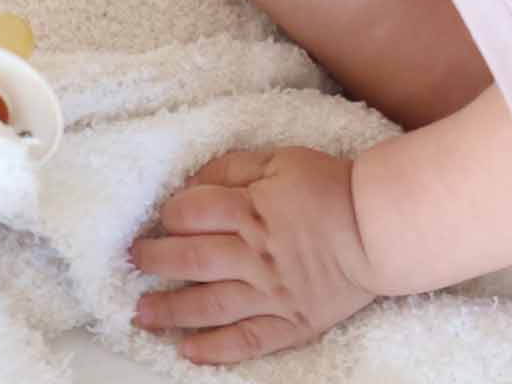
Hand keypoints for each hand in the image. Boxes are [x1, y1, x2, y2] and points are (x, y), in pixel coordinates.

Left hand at [128, 146, 376, 365]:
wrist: (378, 228)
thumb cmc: (327, 187)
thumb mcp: (278, 159)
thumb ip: (232, 168)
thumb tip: (194, 181)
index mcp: (250, 210)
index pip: (191, 213)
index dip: (169, 214)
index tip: (160, 217)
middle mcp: (254, 255)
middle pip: (190, 259)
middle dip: (154, 262)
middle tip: (133, 263)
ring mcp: (270, 294)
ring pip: (209, 306)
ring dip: (170, 311)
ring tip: (141, 315)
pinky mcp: (289, 323)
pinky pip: (246, 342)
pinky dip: (215, 351)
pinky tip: (187, 352)